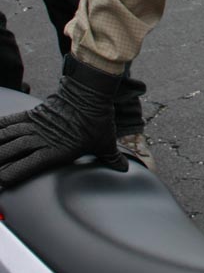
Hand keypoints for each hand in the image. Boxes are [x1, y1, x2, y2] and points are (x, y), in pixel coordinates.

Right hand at [0, 54, 126, 186]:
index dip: (14, 173)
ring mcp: (37, 125)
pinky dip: (1, 126)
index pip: (30, 164)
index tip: (1, 181)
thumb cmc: (97, 118)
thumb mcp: (106, 141)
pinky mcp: (34, 114)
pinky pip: (13, 121)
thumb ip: (112, 158)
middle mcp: (43, 138)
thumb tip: (123, 168)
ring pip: (10, 136)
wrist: (90, 91)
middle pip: (14, 151)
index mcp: (58, 149)